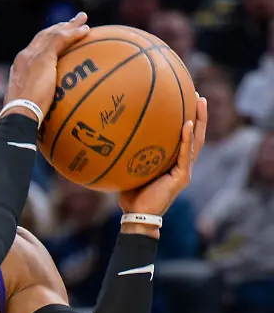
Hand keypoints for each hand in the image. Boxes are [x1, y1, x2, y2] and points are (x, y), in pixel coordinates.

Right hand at [4, 12, 90, 118]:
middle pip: (44, 36)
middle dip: (59, 27)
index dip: (48, 39)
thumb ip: (36, 97)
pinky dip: (74, 34)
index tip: (60, 36)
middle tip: (73, 22)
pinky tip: (86, 31)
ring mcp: (33, 56)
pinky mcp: (43, 58)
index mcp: (19, 66)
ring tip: (83, 20)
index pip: (35, 47)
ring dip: (69, 26)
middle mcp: (24, 56)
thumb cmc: (23, 116)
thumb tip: (45, 108)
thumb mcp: (28, 103)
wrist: (18, 114)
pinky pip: (61, 40)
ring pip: (53, 34)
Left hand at [119, 96, 207, 216]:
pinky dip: (186, 139)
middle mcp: (182, 165)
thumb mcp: (131, 169)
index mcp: (173, 163)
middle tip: (198, 95)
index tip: (186, 101)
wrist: (137, 216)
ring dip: (199, 121)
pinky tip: (187, 124)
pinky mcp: (182, 177)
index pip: (184, 138)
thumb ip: (130, 154)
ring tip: (200, 102)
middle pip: (196, 136)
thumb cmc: (131, 194)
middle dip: (199, 115)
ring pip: (196, 142)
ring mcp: (184, 170)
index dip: (187, 121)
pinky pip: (185, 155)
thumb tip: (113, 135)